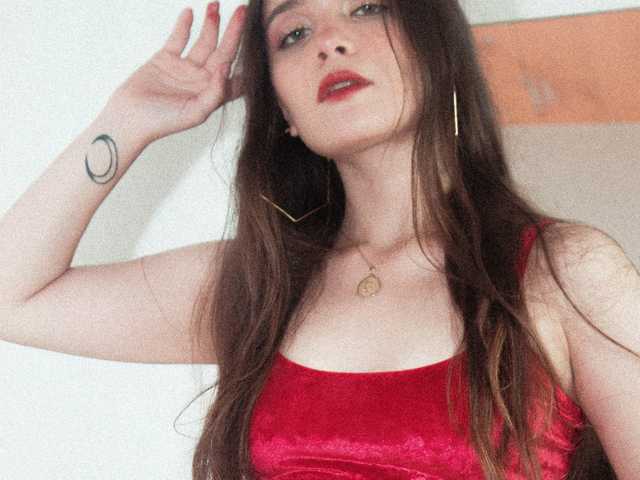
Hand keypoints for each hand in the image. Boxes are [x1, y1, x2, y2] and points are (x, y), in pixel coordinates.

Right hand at [105, 3, 246, 144]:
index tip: (261, 41)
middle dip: (234, 31)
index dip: (250, 61)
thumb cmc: (162, 123)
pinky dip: (184, 25)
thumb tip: (227, 68)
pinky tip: (191, 13)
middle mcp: (203, 80)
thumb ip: (216, 93)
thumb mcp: (195, 113)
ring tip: (215, 6)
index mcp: (214, 94)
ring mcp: (186, 68)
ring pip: (204, 41)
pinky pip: (179, 38)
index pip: (238, 75)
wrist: (128, 118)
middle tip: (242, 12)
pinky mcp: (166, 59)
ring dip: (211, 24)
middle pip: (224, 51)